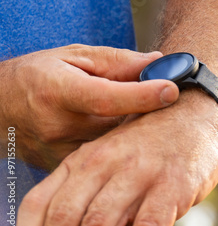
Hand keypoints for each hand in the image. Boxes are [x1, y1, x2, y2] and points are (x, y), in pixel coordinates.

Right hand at [0, 44, 178, 169]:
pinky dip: (121, 145)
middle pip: (118, 124)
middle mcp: (58, 126)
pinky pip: (104, 159)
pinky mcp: (64, 168)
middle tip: (167, 98)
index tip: (172, 90)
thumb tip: (158, 62)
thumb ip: (118, 60)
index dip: (142, 95)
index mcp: (57, 91)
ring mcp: (60, 153)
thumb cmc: (38, 76)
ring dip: (135, 129)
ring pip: (115, 145)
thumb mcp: (74, 56)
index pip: (106, 97)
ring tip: (146, 112)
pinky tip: (126, 132)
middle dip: (148, 112)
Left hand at [16, 89, 217, 225]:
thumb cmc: (146, 146)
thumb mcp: (108, 158)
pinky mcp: (171, 186)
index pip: (39, 204)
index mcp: (83, 159)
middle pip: (63, 218)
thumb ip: (88, 196)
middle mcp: (104, 162)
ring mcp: (138, 173)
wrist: (192, 114)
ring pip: (98, 225)